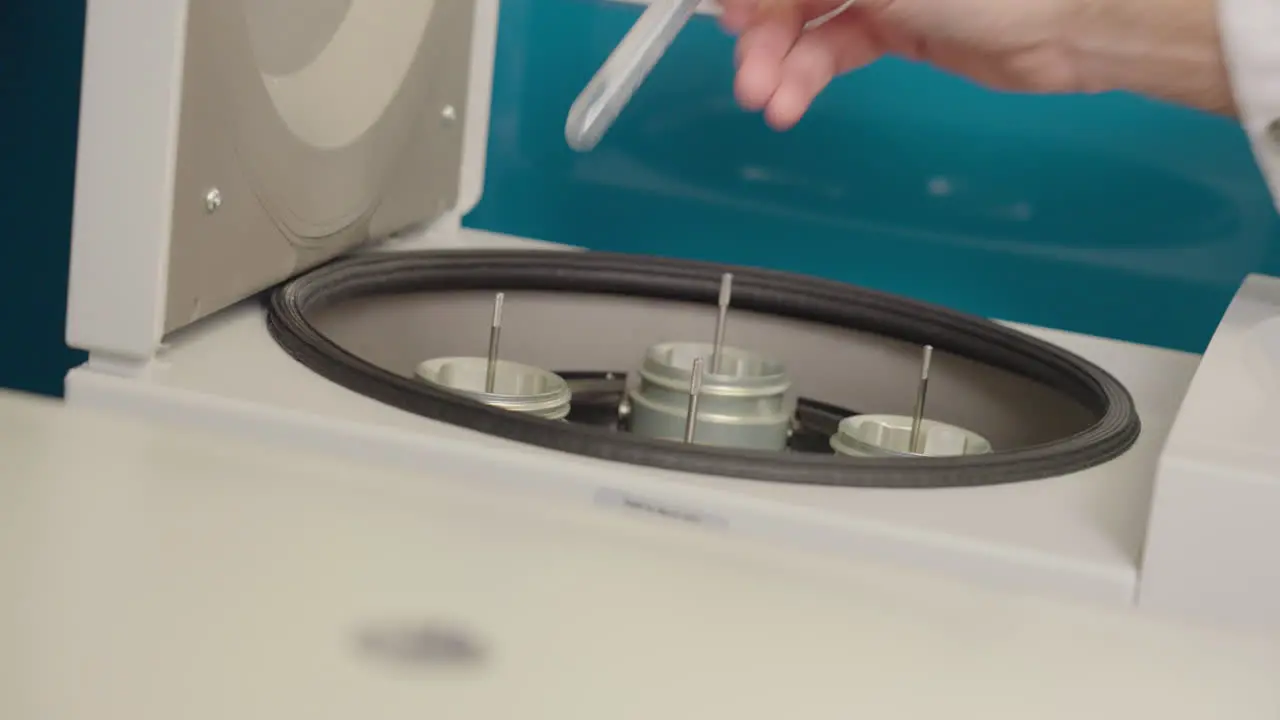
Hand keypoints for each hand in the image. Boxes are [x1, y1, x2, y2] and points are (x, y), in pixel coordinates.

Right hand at [719, 0, 1234, 128]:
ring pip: (803, 18)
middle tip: (744, 60)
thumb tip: (746, 2)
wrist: (1076, 18)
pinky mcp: (896, 22)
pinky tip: (788, 100)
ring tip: (765, 95)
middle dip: (758, 23)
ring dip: (776, 60)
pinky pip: (832, 47)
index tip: (720, 12)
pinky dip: (806, 75)